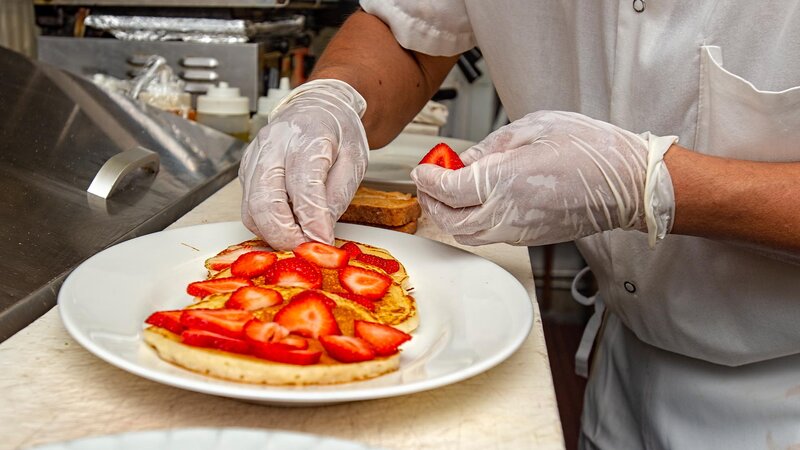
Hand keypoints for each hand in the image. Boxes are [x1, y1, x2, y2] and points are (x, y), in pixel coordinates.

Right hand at [239, 79, 368, 249]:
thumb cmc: (339, 133)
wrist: (318, 106)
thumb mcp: (354, 161)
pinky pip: (248, 206)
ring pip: (251, 208)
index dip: (312, 221)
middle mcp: (274, 144)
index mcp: (307, 136)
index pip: (303, 186)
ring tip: (298, 243)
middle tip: (306, 251)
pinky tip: (286, 228)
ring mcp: (255, 156)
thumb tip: (320, 233)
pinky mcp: (246, 169)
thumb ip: (337, 196)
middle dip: (285, 235)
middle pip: (267, 200)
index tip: (323, 243)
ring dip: (273, 234)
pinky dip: (265, 225)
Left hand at [410, 111, 676, 246]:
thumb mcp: (533, 129)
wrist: (628, 184)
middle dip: (431, 201)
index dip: (428, 179)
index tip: (423, 168)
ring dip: (448, 216)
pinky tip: (475, 202)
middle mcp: (506, 213)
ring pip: (466, 234)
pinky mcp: (529, 239)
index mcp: (504, 182)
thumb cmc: (591, 151)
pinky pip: (487, 236)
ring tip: (448, 192)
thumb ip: (490, 147)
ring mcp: (517, 231)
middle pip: (449, 219)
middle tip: (429, 180)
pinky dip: (470, 223)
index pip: (447, 190)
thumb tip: (463, 161)